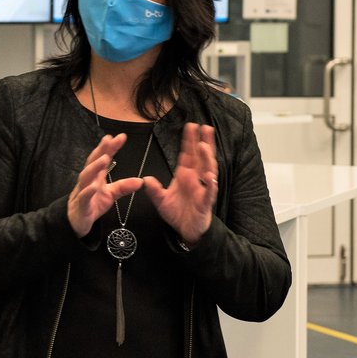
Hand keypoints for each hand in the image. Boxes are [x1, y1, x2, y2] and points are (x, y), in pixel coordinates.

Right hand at [67, 134, 143, 237]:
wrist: (76, 221)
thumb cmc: (92, 204)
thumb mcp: (111, 194)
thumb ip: (124, 186)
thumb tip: (140, 180)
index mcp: (96, 176)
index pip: (103, 158)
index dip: (111, 147)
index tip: (121, 137)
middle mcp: (88, 181)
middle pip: (93, 162)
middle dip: (100, 150)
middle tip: (109, 140)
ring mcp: (83, 191)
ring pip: (86, 176)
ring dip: (94, 167)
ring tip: (104, 158)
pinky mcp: (81, 206)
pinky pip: (83, 197)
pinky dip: (88, 191)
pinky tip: (94, 186)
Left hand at [143, 122, 217, 245]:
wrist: (186, 230)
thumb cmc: (177, 213)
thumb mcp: (160, 200)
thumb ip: (153, 189)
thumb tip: (146, 179)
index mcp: (185, 175)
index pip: (188, 154)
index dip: (189, 141)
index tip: (190, 126)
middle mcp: (195, 179)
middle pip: (200, 157)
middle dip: (202, 142)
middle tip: (204, 127)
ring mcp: (202, 189)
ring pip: (207, 170)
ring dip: (207, 158)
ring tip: (204, 146)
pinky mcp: (205, 202)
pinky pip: (209, 192)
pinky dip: (210, 184)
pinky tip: (210, 176)